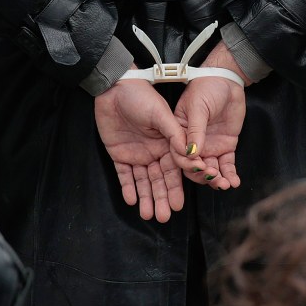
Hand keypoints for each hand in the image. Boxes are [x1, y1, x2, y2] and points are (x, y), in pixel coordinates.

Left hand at [93, 79, 188, 221]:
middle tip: (164, 217)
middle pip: (159, 180)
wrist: (115, 88)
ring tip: (148, 215)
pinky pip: (125, 175)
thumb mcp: (160, 114)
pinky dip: (128, 188)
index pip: (174, 170)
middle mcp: (154, 152)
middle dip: (161, 198)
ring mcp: (137, 154)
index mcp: (167, 143)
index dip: (176, 187)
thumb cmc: (141, 97)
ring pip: (143, 181)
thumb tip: (190, 154)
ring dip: (146, 198)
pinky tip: (132, 200)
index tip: (179, 204)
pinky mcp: (119, 154)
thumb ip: (174, 134)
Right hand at [173, 43, 246, 189]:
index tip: (199, 167)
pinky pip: (226, 165)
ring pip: (210, 169)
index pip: (179, 155)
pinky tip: (234, 182)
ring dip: (217, 179)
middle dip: (202, 176)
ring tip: (225, 184)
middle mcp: (193, 144)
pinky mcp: (225, 147)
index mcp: (179, 134)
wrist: (228, 81)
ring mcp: (209, 147)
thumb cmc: (207, 88)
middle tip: (214, 178)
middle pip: (194, 167)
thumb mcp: (198, 107)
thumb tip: (192, 153)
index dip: (188, 164)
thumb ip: (195, 130)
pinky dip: (230, 174)